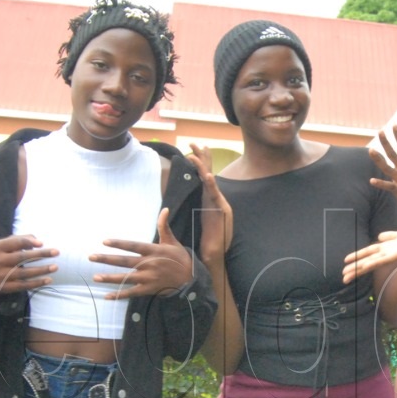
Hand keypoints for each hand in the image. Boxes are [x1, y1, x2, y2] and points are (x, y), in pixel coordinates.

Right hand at [0, 234, 58, 294]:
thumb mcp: (3, 245)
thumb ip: (20, 240)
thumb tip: (38, 242)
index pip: (15, 243)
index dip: (29, 242)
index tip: (42, 243)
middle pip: (22, 257)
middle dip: (41, 254)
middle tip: (56, 252)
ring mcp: (0, 275)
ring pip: (24, 272)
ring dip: (42, 270)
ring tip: (55, 267)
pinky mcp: (4, 287)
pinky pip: (23, 285)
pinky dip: (37, 283)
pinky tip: (48, 280)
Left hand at [91, 209, 194, 299]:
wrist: (191, 278)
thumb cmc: (179, 257)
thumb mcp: (172, 241)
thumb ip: (164, 226)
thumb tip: (164, 209)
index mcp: (153, 251)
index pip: (133, 246)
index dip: (119, 244)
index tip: (105, 241)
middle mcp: (149, 264)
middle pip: (124, 262)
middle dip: (107, 259)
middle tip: (91, 257)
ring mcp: (148, 278)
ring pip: (126, 278)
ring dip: (110, 278)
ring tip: (95, 277)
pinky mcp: (149, 289)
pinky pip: (132, 293)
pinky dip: (119, 295)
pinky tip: (107, 296)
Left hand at [187, 144, 232, 263]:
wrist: (214, 254)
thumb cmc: (205, 241)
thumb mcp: (195, 220)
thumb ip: (191, 210)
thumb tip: (175, 204)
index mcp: (207, 199)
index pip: (203, 176)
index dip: (199, 162)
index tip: (191, 150)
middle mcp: (214, 198)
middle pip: (208, 173)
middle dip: (202, 157)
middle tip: (195, 143)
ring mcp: (219, 203)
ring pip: (210, 181)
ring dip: (203, 167)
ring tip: (195, 155)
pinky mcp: (221, 211)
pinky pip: (215, 194)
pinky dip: (211, 184)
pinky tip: (206, 175)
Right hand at [342, 227, 396, 283]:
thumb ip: (391, 235)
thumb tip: (378, 236)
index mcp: (388, 248)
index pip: (369, 254)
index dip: (357, 258)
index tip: (346, 263)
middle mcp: (388, 253)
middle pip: (367, 261)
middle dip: (354, 269)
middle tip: (343, 277)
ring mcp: (391, 255)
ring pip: (371, 263)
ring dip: (358, 269)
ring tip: (347, 276)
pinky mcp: (396, 255)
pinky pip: (381, 260)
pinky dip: (371, 263)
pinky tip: (362, 266)